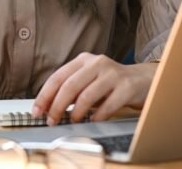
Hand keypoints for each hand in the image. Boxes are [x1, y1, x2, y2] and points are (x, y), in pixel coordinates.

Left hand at [32, 54, 156, 123]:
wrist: (143, 80)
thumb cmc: (111, 83)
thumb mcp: (89, 81)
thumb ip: (71, 90)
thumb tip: (49, 108)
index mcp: (83, 60)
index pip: (57, 77)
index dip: (45, 96)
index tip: (37, 111)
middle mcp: (96, 63)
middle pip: (69, 86)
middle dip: (57, 106)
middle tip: (52, 121)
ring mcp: (113, 74)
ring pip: (87, 95)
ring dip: (76, 113)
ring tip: (73, 121)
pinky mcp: (127, 87)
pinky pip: (107, 106)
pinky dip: (97, 117)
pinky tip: (93, 121)